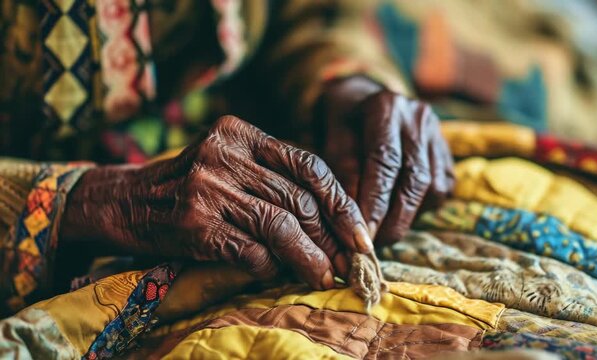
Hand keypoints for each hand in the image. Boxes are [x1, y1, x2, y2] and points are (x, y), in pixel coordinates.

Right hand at [60, 116, 372, 289]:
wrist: (121, 201)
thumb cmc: (185, 186)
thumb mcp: (227, 164)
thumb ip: (270, 179)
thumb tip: (330, 224)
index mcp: (240, 133)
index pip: (308, 165)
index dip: (341, 202)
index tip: (360, 232)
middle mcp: (224, 153)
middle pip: (299, 198)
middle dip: (332, 236)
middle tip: (349, 262)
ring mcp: (208, 187)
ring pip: (281, 225)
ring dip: (310, 257)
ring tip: (326, 276)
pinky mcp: (195, 223)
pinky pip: (250, 250)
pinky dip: (269, 266)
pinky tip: (275, 272)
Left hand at [320, 77, 454, 245]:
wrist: (364, 99)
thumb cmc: (343, 122)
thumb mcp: (332, 139)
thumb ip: (343, 172)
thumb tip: (354, 216)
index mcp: (386, 107)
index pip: (385, 162)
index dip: (376, 202)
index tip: (363, 233)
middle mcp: (418, 118)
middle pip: (415, 179)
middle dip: (395, 218)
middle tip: (373, 243)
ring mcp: (438, 134)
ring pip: (433, 188)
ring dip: (409, 217)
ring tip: (384, 232)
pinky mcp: (447, 152)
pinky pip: (442, 188)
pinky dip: (422, 208)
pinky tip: (400, 214)